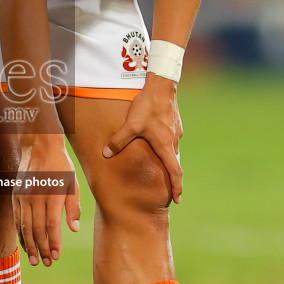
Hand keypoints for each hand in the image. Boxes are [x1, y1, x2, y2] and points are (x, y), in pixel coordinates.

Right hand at [14, 132, 79, 267]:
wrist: (39, 145)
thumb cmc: (61, 165)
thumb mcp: (72, 183)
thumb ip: (73, 207)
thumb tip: (73, 229)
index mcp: (52, 195)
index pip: (52, 226)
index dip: (53, 243)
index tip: (56, 256)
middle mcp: (35, 198)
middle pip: (37, 230)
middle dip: (42, 249)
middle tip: (47, 263)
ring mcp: (23, 198)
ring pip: (25, 227)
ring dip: (30, 245)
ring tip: (35, 260)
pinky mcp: (16, 196)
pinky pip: (17, 219)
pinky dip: (21, 234)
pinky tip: (25, 244)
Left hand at [101, 74, 182, 203]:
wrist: (162, 83)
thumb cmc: (148, 105)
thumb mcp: (131, 124)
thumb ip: (118, 141)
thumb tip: (105, 154)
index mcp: (165, 145)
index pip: (175, 172)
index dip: (177, 187)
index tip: (177, 200)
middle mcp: (173, 140)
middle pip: (175, 164)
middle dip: (173, 178)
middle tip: (169, 190)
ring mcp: (176, 131)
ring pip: (173, 151)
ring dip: (168, 161)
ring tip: (162, 169)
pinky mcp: (175, 122)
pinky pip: (171, 139)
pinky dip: (166, 147)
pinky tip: (157, 143)